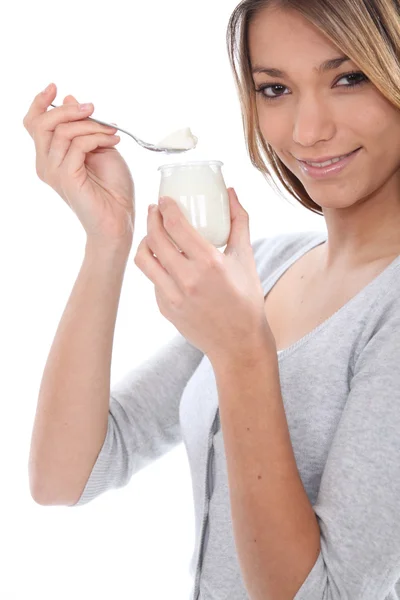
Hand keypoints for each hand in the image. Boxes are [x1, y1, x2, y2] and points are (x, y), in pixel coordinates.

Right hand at [23, 83, 134, 244]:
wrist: (119, 219)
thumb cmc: (112, 189)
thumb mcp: (100, 148)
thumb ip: (85, 127)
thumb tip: (71, 100)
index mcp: (51, 156)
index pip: (34, 124)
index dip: (40, 103)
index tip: (55, 87)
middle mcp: (47, 164)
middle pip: (42, 123)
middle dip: (68, 110)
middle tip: (93, 109)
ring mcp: (54, 172)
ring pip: (63, 132)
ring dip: (91, 126)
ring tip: (112, 132)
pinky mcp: (66, 178)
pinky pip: (78, 145)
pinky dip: (97, 138)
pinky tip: (113, 142)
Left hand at [134, 188, 275, 358]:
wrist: (238, 342)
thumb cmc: (246, 299)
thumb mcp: (246, 257)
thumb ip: (239, 221)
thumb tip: (230, 192)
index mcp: (209, 263)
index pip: (176, 225)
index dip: (165, 207)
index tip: (163, 199)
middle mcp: (188, 279)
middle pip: (155, 238)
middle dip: (152, 218)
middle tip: (155, 210)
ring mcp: (173, 296)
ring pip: (145, 259)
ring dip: (146, 241)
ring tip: (153, 234)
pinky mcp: (165, 308)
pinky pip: (152, 279)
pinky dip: (156, 266)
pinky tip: (164, 261)